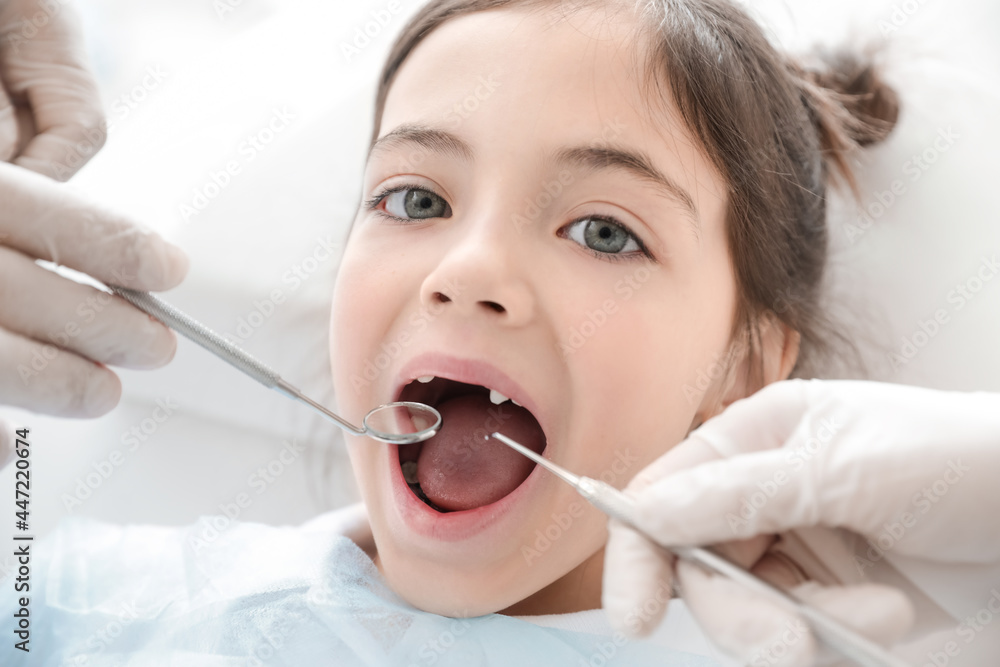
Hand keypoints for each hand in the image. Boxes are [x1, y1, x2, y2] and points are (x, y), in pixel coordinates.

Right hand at [0, 1, 189, 465]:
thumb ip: (8, 213)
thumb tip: (106, 257)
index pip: (44, 214)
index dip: (114, 243)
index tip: (169, 268)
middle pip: (26, 290)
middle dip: (105, 324)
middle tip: (157, 347)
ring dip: (57, 382)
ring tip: (104, 393)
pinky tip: (9, 444)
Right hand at [603, 379, 999, 664]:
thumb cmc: (954, 461)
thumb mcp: (841, 469)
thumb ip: (737, 495)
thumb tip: (643, 513)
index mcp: (755, 438)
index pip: (665, 492)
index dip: (638, 550)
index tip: (633, 614)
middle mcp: (762, 491)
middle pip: (699, 566)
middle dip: (739, 611)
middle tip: (787, 644)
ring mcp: (796, 546)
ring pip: (747, 608)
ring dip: (802, 627)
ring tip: (878, 619)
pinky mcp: (831, 596)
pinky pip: (798, 633)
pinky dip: (837, 636)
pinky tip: (887, 618)